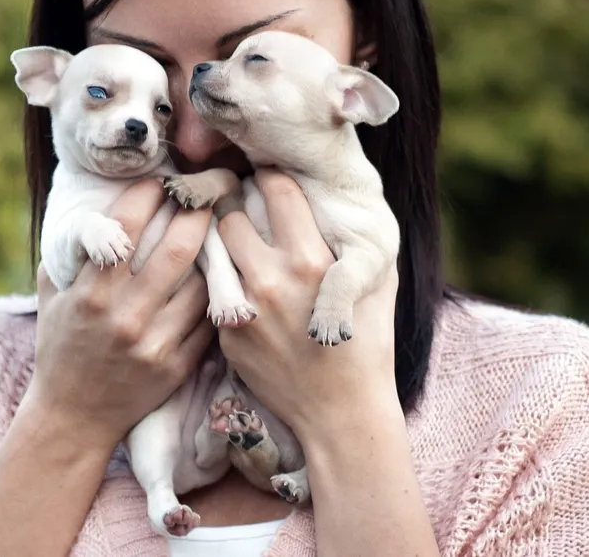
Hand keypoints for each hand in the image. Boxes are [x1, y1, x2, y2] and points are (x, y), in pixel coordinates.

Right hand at [27, 179, 215, 447]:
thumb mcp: (52, 296)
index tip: (161, 178)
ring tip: (219, 229)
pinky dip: (215, 294)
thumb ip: (70, 252)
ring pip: (201, 283)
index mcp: (91, 293)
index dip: (149, 194)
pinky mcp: (177, 366)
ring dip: (212, 252)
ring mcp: (155, 343)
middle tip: (207, 191)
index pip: (126, 227)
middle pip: (177, 249)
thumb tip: (90, 204)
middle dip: (197, 212)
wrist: (74, 418)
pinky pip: (208, 320)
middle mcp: (124, 316)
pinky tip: (219, 275)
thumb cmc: (61, 347)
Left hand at [216, 169, 399, 440]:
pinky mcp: (225, 333)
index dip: (270, 175)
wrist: (342, 412)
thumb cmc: (368, 343)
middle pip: (230, 210)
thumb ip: (354, 236)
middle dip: (234, 201)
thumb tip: (338, 193)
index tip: (267, 176)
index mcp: (312, 259)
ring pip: (210, 245)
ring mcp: (243, 307)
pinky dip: (220, 275)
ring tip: (230, 235)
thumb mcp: (377, 282)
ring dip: (220, 236)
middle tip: (239, 201)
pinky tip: (233, 277)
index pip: (274, 187)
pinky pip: (212, 286)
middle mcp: (272, 279)